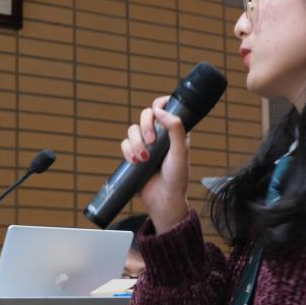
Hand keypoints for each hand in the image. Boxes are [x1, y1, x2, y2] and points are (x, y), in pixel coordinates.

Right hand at [120, 96, 190, 233]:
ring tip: (143, 158)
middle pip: (145, 115)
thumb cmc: (177, 178)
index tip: (157, 109)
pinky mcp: (134, 155)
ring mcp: (146, 144)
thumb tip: (160, 111)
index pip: (165, 108)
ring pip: (133, 130)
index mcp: (175, 131)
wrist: (164, 200)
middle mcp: (160, 135)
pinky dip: (127, 151)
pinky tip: (135, 162)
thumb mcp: (181, 152)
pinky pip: (124, 144)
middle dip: (145, 126)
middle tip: (151, 141)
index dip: (160, 104)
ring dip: (136, 142)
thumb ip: (175, 129)